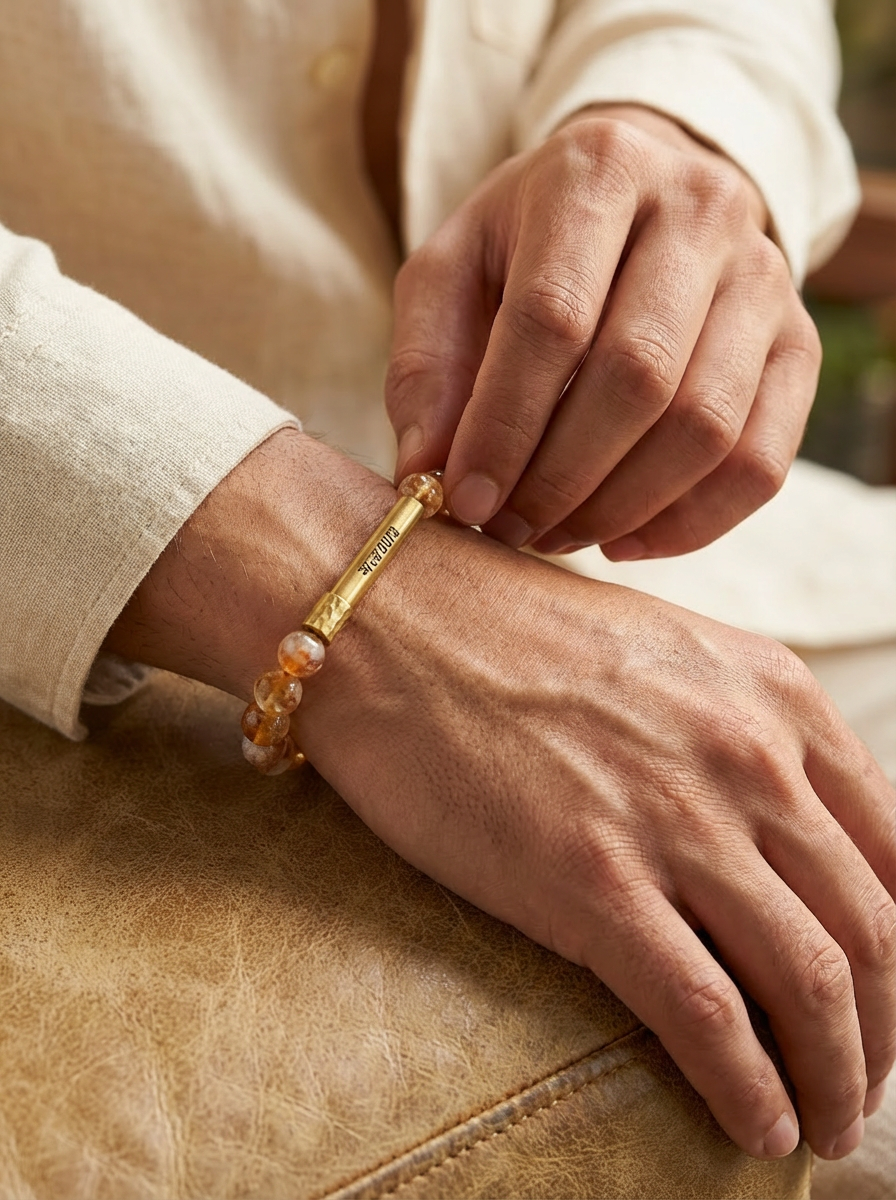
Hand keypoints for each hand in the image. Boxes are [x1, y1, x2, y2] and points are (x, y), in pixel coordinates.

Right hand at [107, 429, 894, 1162]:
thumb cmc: (507, 634)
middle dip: (882, 1030)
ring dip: (836, 1077)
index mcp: (774, 698)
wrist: (389, 621)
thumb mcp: (663, 656)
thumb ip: (734, 733)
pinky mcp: (591, 883)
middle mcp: (748, 757)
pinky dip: (751, 1090)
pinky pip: (709, 1016)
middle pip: (871, 930)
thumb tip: (773, 835)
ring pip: (811, 984)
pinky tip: (759, 1127)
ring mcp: (673, 820)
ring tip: (821, 1124)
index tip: (882, 997)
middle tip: (860, 1082)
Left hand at [386, 105, 820, 558]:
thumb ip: (426, 365)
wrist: (642, 198)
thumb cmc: (528, 245)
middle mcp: (701, 209)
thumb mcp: (452, 271)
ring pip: (706, 426)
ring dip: (621, 507)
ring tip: (556, 533)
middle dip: (562, 477)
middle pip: (638, 376)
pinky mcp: (800, 344)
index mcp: (598, 171)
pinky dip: (690, 523)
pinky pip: (761, 459)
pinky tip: (625, 540)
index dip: (505, 425)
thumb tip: (425, 474)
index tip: (466, 498)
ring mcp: (766, 278)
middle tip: (510, 528)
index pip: (554, 317)